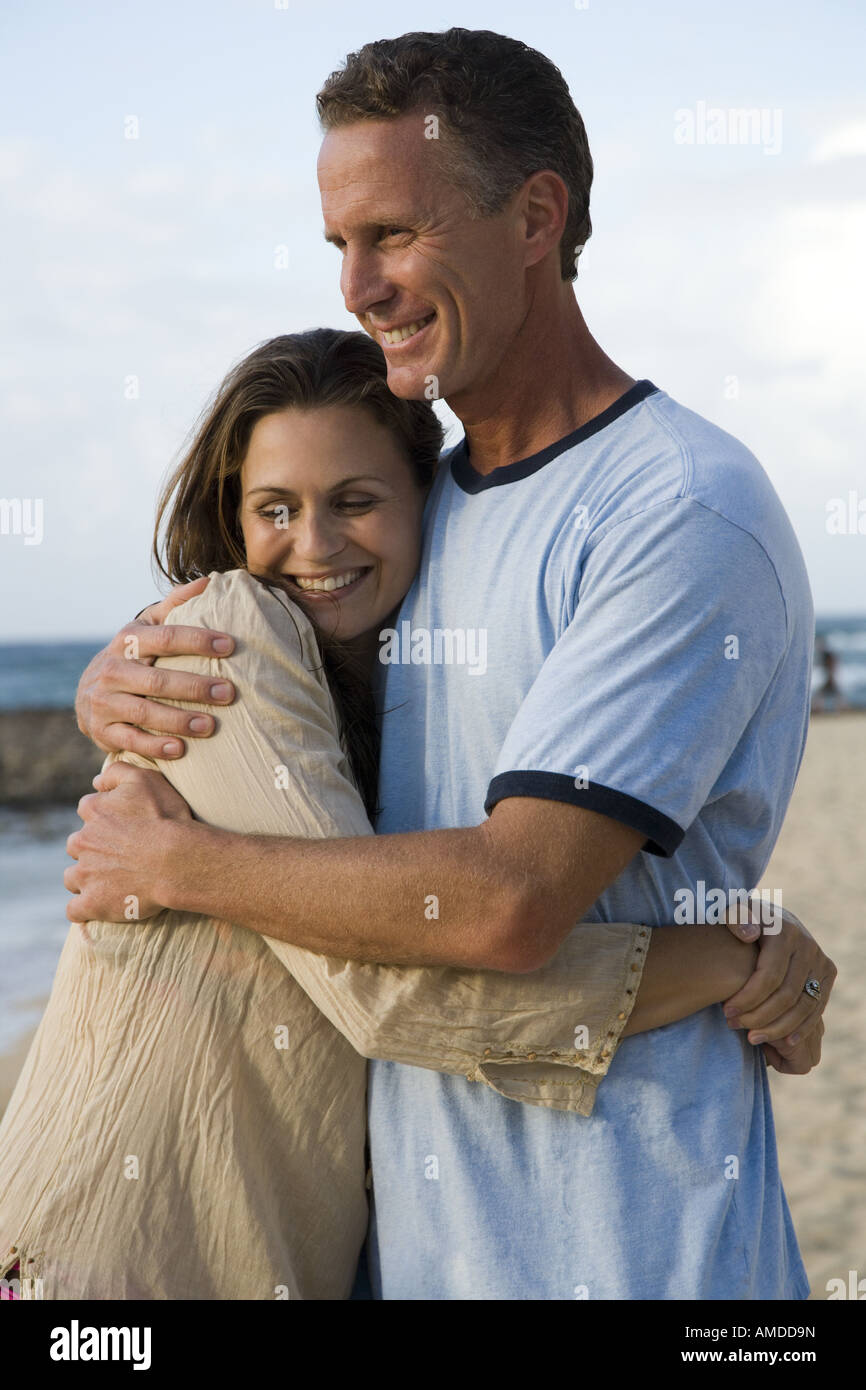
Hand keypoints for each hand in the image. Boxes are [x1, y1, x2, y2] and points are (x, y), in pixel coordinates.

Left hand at [64, 764, 191, 921]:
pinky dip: (84, 909)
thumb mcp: (146, 779)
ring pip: (73, 877)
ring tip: (112, 882)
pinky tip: (99, 907)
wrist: (178, 860)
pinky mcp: (92, 902)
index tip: (124, 828)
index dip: (106, 819)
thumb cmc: (167, 819)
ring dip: (86, 879)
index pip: (89, 811)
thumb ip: (117, 772)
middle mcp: (82, 840)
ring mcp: (85, 873)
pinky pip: (75, 910)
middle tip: (121, 856)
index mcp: (93, 810)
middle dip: (93, 850)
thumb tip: (96, 781)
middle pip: (78, 845)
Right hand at [75, 577, 236, 758]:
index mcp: (128, 641)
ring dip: (179, 720)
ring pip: (145, 713)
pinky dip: (156, 746)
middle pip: (157, 680)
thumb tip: (209, 580)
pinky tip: (181, 749)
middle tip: (229, 693)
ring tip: (211, 725)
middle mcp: (112, 670)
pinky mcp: (101, 731)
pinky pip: (131, 741)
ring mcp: (104, 702)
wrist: (90, 694)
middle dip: (195, 687)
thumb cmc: (134, 658)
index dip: (198, 640)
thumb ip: (175, 605)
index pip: (166, 637)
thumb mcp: (147, 628)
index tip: (230, 645)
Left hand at [722, 904, 835, 1067]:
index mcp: (784, 932)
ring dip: (778, 1028)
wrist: (769, 918)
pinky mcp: (827, 974)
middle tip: (734, 1026)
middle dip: (759, 1016)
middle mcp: (808, 946)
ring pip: (804, 1006)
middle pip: (787, 994)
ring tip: (752, 1038)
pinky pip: (817, 1008)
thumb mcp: (733, 913)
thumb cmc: (742, 919)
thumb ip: (736, 919)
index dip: (747, 998)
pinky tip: (784, 1042)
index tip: (726, 1012)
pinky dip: (802, 1028)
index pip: (769, 975)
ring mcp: (820, 961)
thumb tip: (750, 935)